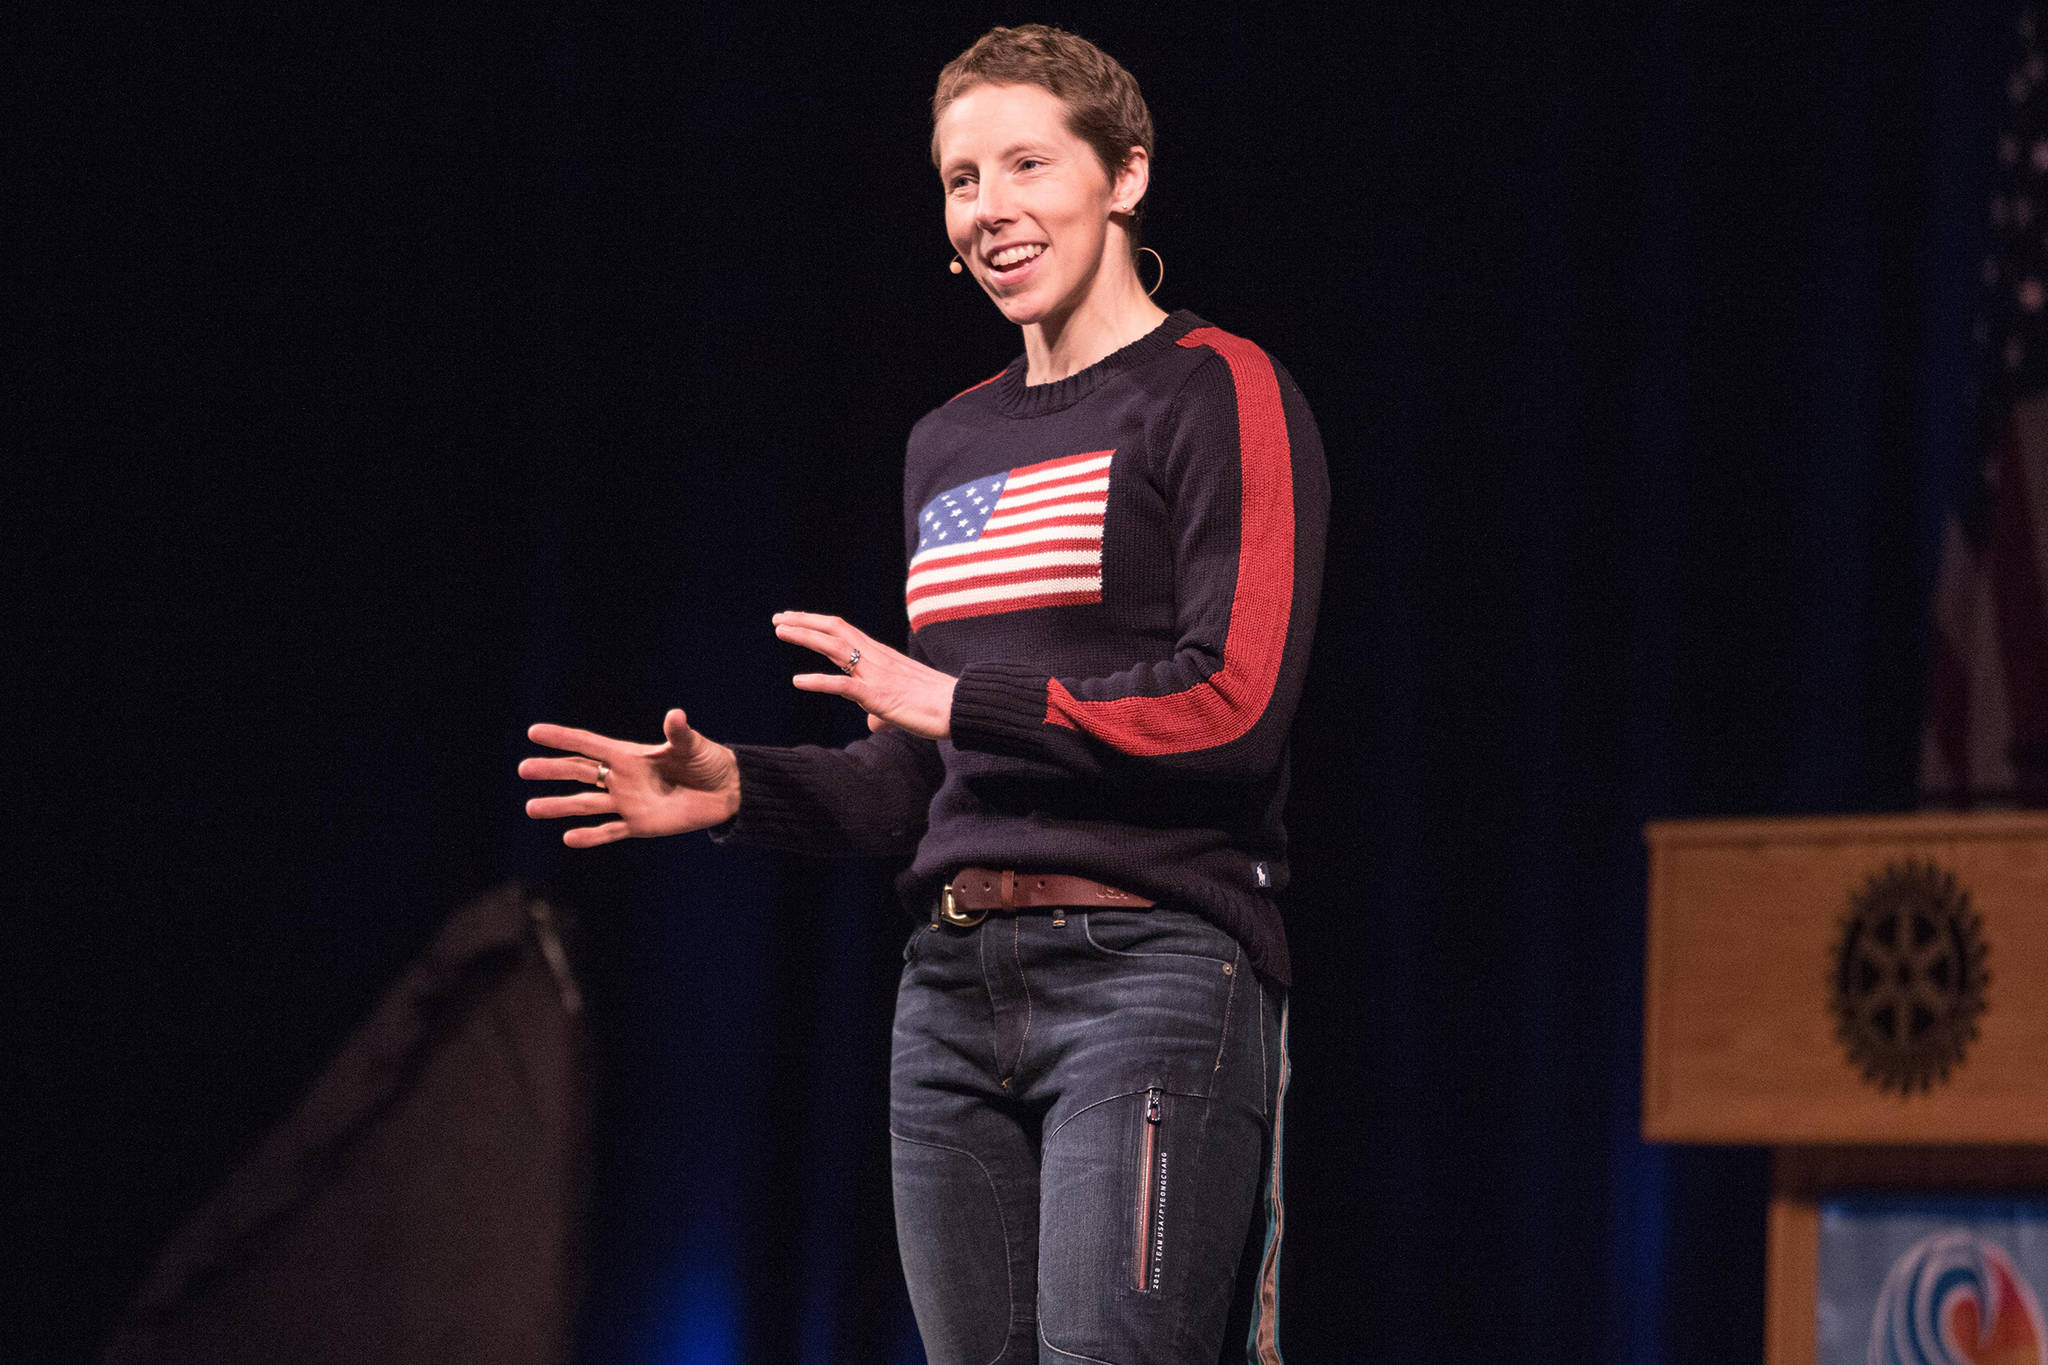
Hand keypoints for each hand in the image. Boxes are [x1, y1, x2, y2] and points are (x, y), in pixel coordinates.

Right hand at [519, 709, 740, 846]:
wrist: (727, 791)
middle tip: (523, 768)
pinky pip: (609, 831)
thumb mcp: (693, 745)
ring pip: (585, 804)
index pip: (589, 745)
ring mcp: (629, 802)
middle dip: (552, 769)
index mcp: (630, 755)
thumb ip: (679, 733)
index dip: (563, 738)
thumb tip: (675, 715)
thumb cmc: (709, 761)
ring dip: (559, 805)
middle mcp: (623, 778)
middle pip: (579, 773)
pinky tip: (568, 837)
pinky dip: (590, 836)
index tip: (534, 732)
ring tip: (531, 807)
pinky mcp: (640, 825)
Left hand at [772, 611, 955, 739]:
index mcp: (880, 656)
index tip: (794, 620)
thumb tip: (873, 723)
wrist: (959, 707)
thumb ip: (881, 710)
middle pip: (834, 630)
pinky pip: (842, 685)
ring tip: (780, 630)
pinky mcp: (878, 695)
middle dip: (804, 622)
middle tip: (778, 618)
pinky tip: (797, 682)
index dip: (817, 623)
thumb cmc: (936, 705)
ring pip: (834, 647)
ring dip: (805, 636)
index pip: (843, 631)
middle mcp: (876, 658)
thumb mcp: (902, 704)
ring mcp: (876, 674)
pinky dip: (818, 681)